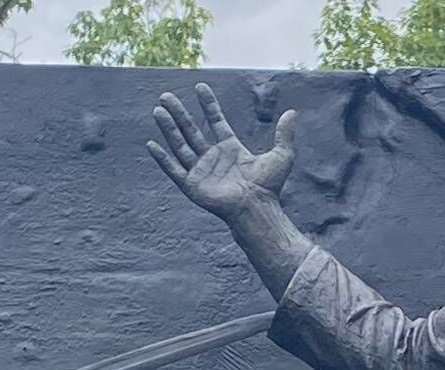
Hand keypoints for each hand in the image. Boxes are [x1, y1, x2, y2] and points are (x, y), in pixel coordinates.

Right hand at [148, 83, 296, 220]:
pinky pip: (174, 169)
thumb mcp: (282, 156)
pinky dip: (163, 158)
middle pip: (192, 130)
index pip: (216, 121)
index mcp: (230, 149)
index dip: (209, 104)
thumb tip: (293, 112)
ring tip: (158, 110)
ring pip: (180, 145)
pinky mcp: (192, 185)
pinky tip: (151, 144)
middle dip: (179, 113)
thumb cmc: (269, 186)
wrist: (257, 208)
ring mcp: (201, 171)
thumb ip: (284, 134)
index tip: (200, 87)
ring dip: (168, 128)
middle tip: (166, 96)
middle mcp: (213, 158)